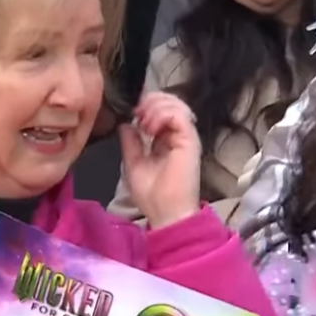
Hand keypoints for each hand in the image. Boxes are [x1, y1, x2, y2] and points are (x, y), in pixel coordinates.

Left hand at [117, 92, 201, 228]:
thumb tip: (125, 124)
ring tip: (144, 123)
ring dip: (155, 107)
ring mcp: (185, 136)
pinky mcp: (190, 140)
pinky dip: (162, 115)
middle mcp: (177, 135)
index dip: (146, 105)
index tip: (132, 114)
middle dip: (150, 102)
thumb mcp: (133, 164)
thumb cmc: (151, 195)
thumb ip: (131, 143)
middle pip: (169, 102)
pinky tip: (150, 128)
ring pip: (175, 104)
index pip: (160, 110)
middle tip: (137, 114)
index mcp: (165, 140)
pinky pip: (179, 115)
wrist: (166, 213)